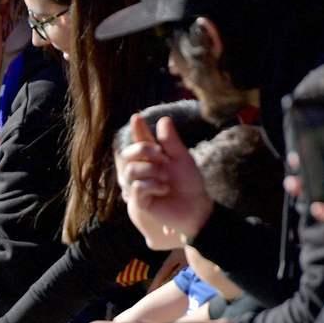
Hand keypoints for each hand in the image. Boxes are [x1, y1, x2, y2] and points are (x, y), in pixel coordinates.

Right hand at [118, 114, 212, 241]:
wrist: (195, 207)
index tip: (136, 116)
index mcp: (153, 157)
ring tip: (166, 178)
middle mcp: (143, 169)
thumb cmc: (189, 183)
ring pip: (130, 170)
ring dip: (151, 171)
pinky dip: (152, 185)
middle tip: (162, 156)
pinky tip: (164, 189)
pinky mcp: (139, 201)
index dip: (137, 129)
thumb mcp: (182, 158)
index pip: (141, 140)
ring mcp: (139, 184)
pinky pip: (137, 187)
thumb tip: (163, 119)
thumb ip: (171, 141)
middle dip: (143, 150)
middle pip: (128, 153)